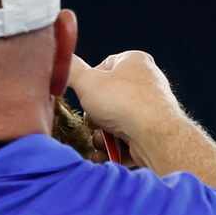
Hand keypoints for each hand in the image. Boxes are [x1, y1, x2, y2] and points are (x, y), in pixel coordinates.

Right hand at [64, 50, 184, 152]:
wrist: (154, 135)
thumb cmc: (123, 102)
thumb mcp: (87, 81)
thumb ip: (71, 70)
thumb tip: (61, 62)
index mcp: (134, 61)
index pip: (103, 67)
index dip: (89, 84)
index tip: (84, 96)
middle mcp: (146, 81)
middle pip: (107, 99)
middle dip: (95, 116)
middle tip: (94, 121)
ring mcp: (151, 108)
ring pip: (114, 122)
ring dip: (102, 136)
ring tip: (104, 140)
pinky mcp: (153, 131)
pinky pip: (125, 140)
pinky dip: (114, 149)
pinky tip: (108, 153)